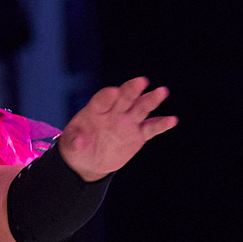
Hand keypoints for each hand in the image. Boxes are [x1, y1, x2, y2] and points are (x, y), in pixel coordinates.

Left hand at [58, 77, 175, 181]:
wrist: (89, 160)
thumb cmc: (76, 147)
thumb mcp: (70, 146)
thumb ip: (73, 142)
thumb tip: (78, 140)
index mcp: (96, 110)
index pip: (102, 100)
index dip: (107, 96)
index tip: (113, 91)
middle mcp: (114, 112)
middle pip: (125, 98)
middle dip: (132, 90)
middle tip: (141, 81)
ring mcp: (128, 121)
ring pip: (141, 108)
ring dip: (151, 100)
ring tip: (162, 91)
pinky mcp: (139, 134)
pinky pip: (151, 128)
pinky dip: (161, 124)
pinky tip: (172, 120)